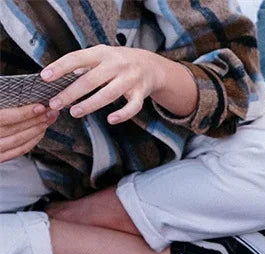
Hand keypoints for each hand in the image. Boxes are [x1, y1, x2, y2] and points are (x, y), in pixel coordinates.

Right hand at [0, 103, 58, 162]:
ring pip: (19, 141)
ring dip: (37, 130)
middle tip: (51, 112)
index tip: (40, 107)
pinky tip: (40, 133)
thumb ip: (1, 105)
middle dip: (37, 121)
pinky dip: (31, 142)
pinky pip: (18, 151)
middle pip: (17, 130)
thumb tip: (12, 98)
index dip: (25, 113)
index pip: (6, 118)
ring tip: (48, 120)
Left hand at [42, 45, 169, 123]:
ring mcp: (129, 79)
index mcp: (102, 53)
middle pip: (90, 80)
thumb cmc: (119, 62)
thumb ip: (83, 66)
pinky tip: (110, 120)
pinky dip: (121, 115)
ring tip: (74, 112)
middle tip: (55, 103)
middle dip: (70, 93)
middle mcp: (116, 64)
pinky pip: (132, 107)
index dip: (60, 68)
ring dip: (89, 105)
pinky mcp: (141, 93)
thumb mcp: (101, 56)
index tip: (45, 78)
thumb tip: (60, 77)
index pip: (77, 58)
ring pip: (108, 94)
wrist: (150, 65)